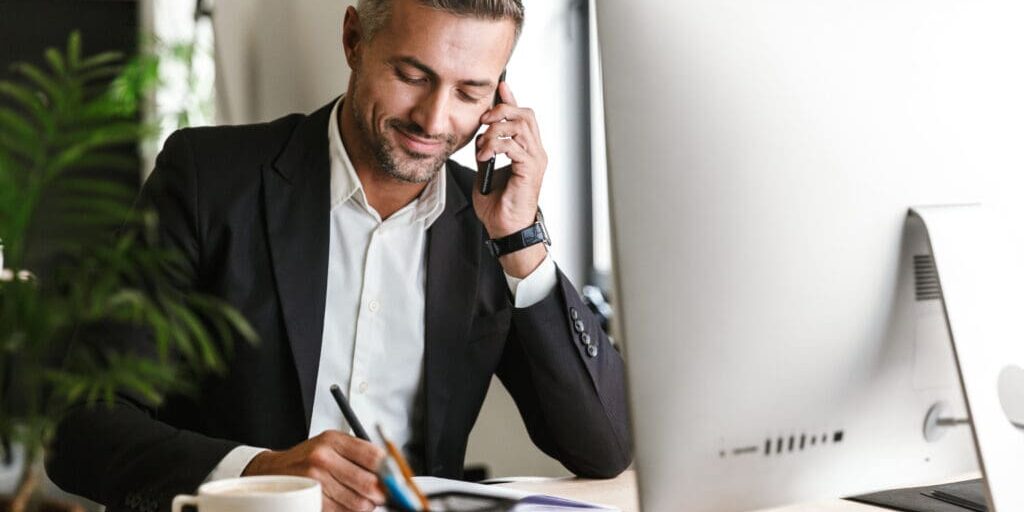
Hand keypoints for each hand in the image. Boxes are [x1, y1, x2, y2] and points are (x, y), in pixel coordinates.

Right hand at [242, 430, 385, 511]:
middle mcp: (322, 458)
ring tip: (362, 500)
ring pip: (357, 503)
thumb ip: (359, 453)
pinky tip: (346, 504)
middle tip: (381, 495)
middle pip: (368, 483)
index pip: (373, 456)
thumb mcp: (332, 445)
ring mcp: (314, 480)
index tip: (394, 477)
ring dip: (366, 505)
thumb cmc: (308, 458)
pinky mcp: (310, 499)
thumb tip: (391, 471)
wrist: (273, 471)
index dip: (389, 470)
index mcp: (332, 440)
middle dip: (380, 493)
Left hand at [473, 82, 548, 277]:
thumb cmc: (498, 206)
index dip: (511, 99)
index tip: (499, 87)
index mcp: (527, 150)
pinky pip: (514, 146)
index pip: (523, 116)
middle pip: (525, 114)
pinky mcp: (530, 170)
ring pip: (521, 126)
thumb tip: (480, 134)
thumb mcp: (486, 169)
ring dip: (496, 129)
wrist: (505, 229)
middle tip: (483, 119)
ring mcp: (535, 160)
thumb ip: (486, 149)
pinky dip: (496, 145)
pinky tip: (485, 155)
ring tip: (482, 144)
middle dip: (502, 110)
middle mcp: (535, 152)